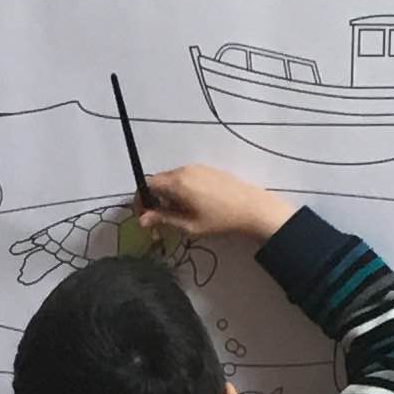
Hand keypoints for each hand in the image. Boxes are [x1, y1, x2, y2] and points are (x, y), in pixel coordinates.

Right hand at [140, 162, 293, 241]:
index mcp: (177, 183)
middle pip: (158, 181)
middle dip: (154, 201)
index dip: (141, 201)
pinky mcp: (207, 169)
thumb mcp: (189, 225)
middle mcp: (184, 170)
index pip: (146, 185)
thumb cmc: (220, 220)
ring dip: (167, 196)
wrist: (252, 208)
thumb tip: (142, 220)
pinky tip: (191, 206)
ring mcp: (197, 168)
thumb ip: (163, 220)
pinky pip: (185, 177)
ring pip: (171, 180)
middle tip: (160, 222)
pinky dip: (180, 190)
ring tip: (178, 216)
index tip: (145, 219)